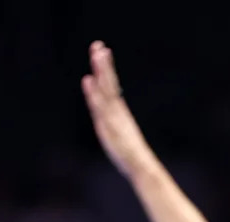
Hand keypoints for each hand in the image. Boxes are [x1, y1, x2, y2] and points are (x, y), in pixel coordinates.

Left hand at [82, 41, 151, 176]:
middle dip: (104, 65)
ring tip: (98, 53)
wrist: (141, 167)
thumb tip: (112, 126)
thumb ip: (114, 131)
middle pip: (109, 84)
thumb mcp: (121, 141)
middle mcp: (117, 112)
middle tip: (98, 45)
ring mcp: (115, 118)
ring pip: (107, 89)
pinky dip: (94, 93)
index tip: (102, 52)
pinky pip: (101, 106)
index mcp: (120, 114)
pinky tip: (88, 80)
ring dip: (102, 71)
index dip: (106, 71)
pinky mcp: (111, 126)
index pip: (111, 87)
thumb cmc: (132, 157)